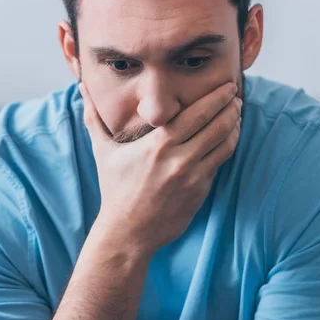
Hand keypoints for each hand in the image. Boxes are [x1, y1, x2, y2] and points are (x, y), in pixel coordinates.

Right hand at [79, 82, 241, 255]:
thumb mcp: (103, 152)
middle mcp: (178, 159)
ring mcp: (192, 177)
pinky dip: (227, 148)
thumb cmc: (115, 190)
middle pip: (216, 125)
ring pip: (224, 145)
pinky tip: (227, 139)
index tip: (226, 86)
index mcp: (157, 144)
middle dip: (230, 107)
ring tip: (237, 115)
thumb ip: (94, 118)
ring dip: (234, 127)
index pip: (196, 113)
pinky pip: (219, 164)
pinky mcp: (200, 192)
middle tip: (236, 95)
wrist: (128, 233)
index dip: (216, 98)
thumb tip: (82, 89)